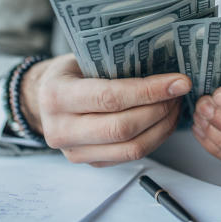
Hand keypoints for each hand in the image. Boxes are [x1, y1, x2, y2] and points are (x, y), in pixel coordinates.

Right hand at [21, 54, 190, 165]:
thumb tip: (164, 62)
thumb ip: (113, 62)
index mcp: (57, 95)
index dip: (148, 91)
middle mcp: (61, 128)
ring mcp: (73, 151)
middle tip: (178, 92)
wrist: (42, 98)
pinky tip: (163, 120)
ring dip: (162, 127)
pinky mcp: (89, 163)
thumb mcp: (82, 58)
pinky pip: (130, 156)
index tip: (178, 82)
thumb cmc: (70, 72)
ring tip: (174, 105)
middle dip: (159, 109)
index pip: (110, 97)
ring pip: (131, 148)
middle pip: (122, 128)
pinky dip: (153, 139)